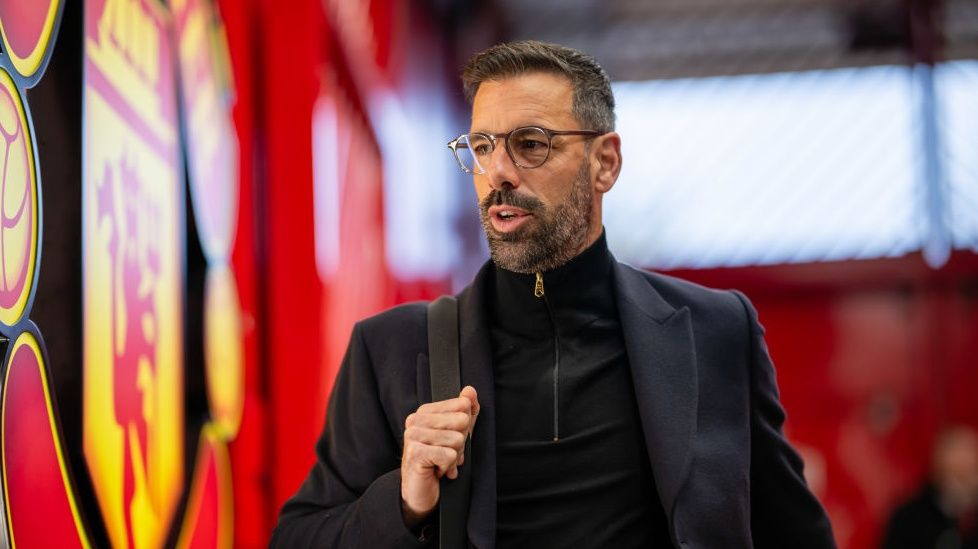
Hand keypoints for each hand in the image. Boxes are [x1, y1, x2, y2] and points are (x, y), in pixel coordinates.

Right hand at [400, 386, 478, 526]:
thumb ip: (466, 412)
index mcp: (424, 411)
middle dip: (460, 443)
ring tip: (440, 462)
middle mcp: (415, 420)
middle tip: (446, 454)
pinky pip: (449, 455)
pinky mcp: (415, 453)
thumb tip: (470, 390)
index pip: (462, 406)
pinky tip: (436, 470)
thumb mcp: (457, 434)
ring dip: (453, 457)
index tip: (451, 441)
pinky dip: (448, 467)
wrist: (420, 491)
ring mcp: (413, 436)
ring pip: (457, 439)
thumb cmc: (438, 461)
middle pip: (461, 421)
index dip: (465, 428)